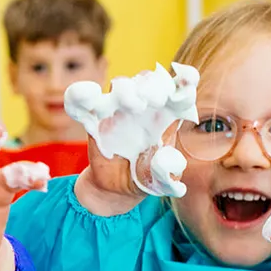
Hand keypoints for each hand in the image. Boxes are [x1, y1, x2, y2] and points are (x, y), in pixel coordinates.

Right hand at [67, 65, 195, 215]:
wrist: (116, 190)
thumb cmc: (146, 180)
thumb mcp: (163, 183)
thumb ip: (167, 173)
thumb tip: (166, 158)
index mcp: (168, 116)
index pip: (180, 90)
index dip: (186, 80)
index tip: (189, 81)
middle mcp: (144, 107)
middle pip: (151, 81)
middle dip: (155, 85)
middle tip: (158, 100)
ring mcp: (118, 110)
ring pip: (121, 85)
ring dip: (128, 91)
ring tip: (136, 106)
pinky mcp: (94, 119)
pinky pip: (83, 102)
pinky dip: (82, 94)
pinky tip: (88, 93)